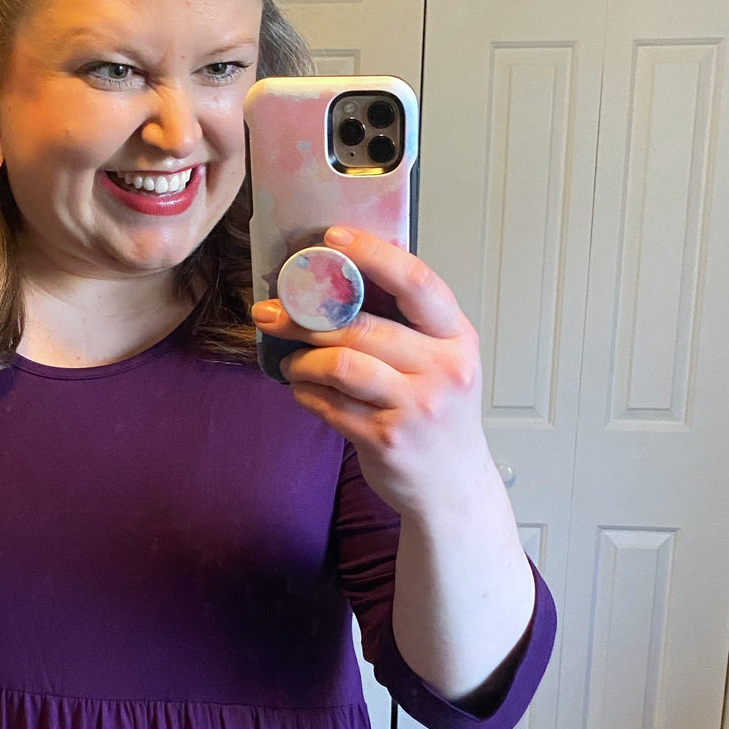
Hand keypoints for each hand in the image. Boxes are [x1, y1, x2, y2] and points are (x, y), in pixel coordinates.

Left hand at [252, 226, 496, 521]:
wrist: (454, 489)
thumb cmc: (440, 416)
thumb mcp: (444, 363)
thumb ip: (408, 326)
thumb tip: (342, 277)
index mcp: (457, 338)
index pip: (416, 282)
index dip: (371, 255)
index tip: (331, 239)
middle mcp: (443, 370)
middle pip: (362, 326)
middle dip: (305, 315)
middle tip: (270, 311)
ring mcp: (417, 407)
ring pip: (341, 365)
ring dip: (303, 360)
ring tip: (292, 362)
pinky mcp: (387, 440)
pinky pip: (330, 405)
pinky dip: (306, 394)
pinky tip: (303, 391)